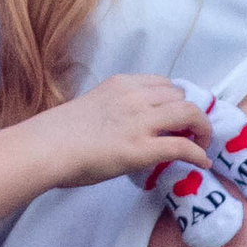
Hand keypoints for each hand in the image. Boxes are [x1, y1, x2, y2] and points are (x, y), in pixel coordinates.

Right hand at [34, 76, 211, 191]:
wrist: (43, 148)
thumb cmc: (56, 133)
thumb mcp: (91, 106)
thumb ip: (113, 109)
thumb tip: (124, 128)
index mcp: (121, 84)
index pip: (164, 84)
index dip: (178, 99)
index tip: (179, 114)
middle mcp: (135, 97)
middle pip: (181, 97)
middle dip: (193, 114)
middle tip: (193, 132)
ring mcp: (139, 122)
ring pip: (189, 114)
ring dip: (203, 129)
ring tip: (202, 144)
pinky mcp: (140, 149)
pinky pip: (182, 147)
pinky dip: (198, 154)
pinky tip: (202, 163)